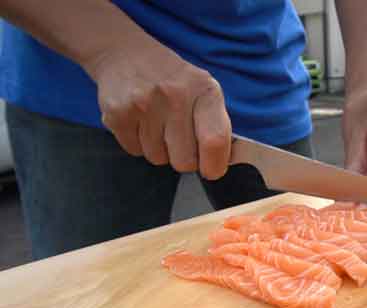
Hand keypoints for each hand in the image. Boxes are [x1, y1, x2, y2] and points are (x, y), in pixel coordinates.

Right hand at [86, 43, 231, 179]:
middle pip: (185, 161)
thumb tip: (223, 162)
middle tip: (179, 138)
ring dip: (160, 149)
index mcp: (204, 90)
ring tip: (157, 124)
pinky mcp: (117, 114)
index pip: (215, 141)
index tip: (211, 169)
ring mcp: (144, 104)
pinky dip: (139, 144)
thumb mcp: (204, 91)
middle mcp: (175, 95)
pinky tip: (141, 122)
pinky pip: (135, 151)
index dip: (214, 165)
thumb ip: (217, 125)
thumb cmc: (174, 80)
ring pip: (158, 159)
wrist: (125, 54)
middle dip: (184, 158)